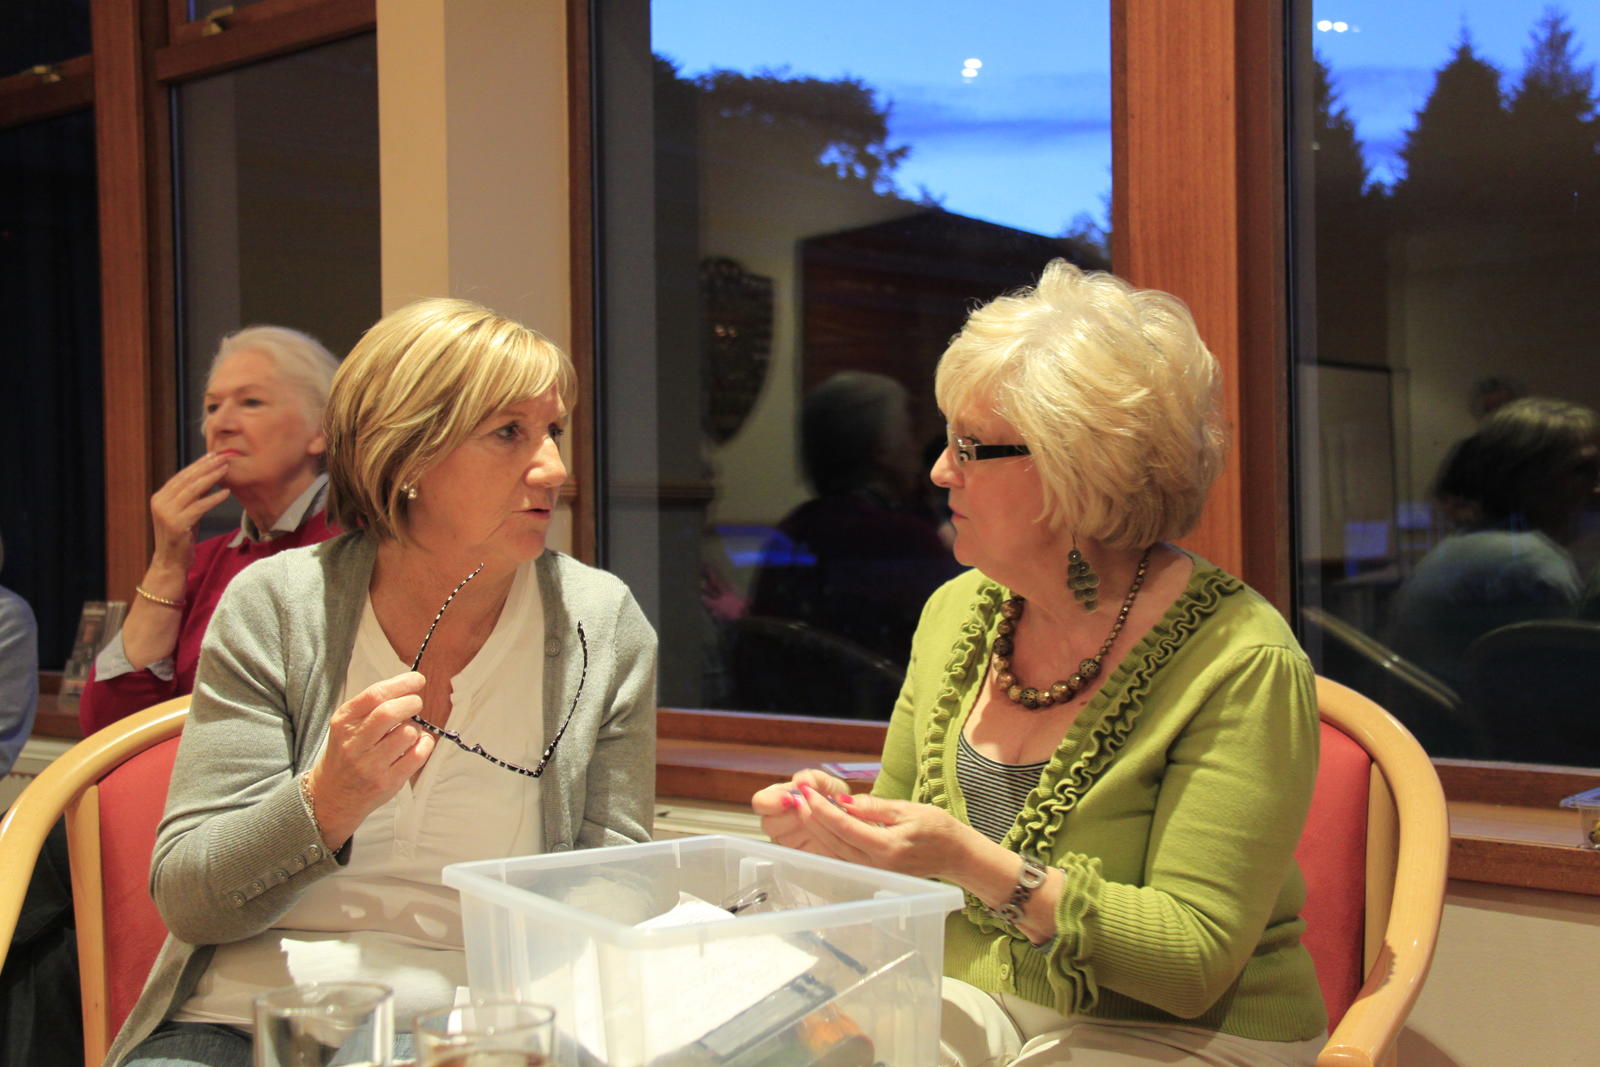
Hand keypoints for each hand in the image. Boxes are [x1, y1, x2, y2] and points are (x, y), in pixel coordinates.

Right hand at [150, 453, 231, 569]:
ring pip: (193, 490)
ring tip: (226, 469)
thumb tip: (209, 477)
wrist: (171, 562)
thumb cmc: (181, 537)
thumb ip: (192, 496)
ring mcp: (167, 514)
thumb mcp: (185, 512)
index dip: (198, 464)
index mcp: (160, 497)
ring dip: (211, 478)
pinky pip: (199, 507)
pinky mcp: (177, 524)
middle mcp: (160, 503)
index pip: (181, 476)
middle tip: (223, 457)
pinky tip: (226, 493)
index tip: (213, 455)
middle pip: (187, 480)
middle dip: (207, 467)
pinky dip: (213, 499)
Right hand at [304, 671, 433, 848]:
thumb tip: (409, 685)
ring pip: (407, 733)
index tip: (417, 680)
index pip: (375, 695)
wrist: (331, 794)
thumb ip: (372, 705)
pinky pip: (417, 755)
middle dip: (411, 702)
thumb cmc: (346, 752)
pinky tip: (417, 744)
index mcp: (344, 722)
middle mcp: (354, 743)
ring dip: (416, 727)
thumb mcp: (347, 724)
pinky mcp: (387, 782)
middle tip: (415, 704)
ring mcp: (370, 765)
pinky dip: (425, 744)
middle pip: (390, 712)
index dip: (401, 683)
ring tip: (408, 731)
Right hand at [752, 769, 851, 855]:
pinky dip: (820, 844)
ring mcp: (789, 842)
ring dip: (809, 830)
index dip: (772, 801)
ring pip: (788, 842)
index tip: (790, 798)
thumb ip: (813, 778)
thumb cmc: (832, 796)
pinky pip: (806, 855)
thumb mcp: (826, 783)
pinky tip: (831, 835)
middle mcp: (778, 823)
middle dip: (791, 818)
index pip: (761, 802)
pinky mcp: (803, 857)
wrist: (851, 816)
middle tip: (811, 811)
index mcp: (778, 800)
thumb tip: (802, 782)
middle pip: (770, 825)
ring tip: (826, 820)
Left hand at [776, 784, 983, 880]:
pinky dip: (828, 842)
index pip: (844, 826)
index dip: (821, 809)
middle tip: (797, 797)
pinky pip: (843, 858)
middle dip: (812, 818)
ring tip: (802, 808)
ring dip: (816, 830)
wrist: (958, 857)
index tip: (806, 792)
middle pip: (834, 841)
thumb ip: (875, 808)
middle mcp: (877, 865)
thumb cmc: (939, 829)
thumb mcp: (909, 810)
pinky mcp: (874, 873)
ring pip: (835, 852)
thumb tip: (844, 802)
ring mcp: (875, 873)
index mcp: (887, 847)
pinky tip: (818, 828)